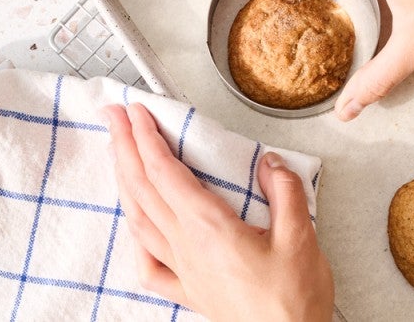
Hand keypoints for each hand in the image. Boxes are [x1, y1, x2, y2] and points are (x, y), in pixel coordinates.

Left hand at [103, 103, 333, 321]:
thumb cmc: (291, 304)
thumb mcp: (301, 237)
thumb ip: (285, 192)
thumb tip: (270, 162)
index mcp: (209, 228)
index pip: (164, 171)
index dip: (145, 138)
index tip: (134, 112)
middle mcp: (187, 247)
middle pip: (142, 188)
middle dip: (123, 147)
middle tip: (112, 118)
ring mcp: (183, 271)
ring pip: (139, 219)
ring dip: (123, 182)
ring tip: (115, 156)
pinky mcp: (189, 292)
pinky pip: (148, 263)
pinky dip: (134, 238)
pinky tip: (133, 228)